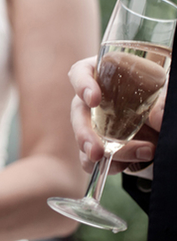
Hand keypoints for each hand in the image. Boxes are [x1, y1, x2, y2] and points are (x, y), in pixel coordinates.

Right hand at [69, 56, 163, 173]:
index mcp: (102, 75)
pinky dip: (106, 165)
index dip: (82, 85)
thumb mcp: (163, 87)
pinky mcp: (102, 144)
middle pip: (78, 113)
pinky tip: (122, 167)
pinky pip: (93, 158)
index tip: (94, 99)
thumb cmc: (158, 89)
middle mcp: (92, 99)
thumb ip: (162, 99)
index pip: (81, 73)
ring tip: (123, 161)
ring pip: (85, 139)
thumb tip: (157, 119)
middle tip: (95, 150)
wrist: (162, 112)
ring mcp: (95, 124)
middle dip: (84, 134)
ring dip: (99, 153)